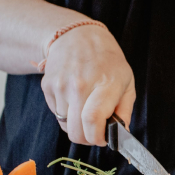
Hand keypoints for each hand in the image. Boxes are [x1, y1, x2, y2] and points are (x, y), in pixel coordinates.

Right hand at [40, 24, 134, 144]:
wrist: (78, 35)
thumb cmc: (107, 61)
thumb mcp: (126, 83)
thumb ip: (125, 112)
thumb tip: (120, 136)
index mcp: (105, 84)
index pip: (94, 121)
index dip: (98, 138)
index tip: (103, 139)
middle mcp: (80, 85)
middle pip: (77, 132)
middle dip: (87, 139)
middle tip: (95, 132)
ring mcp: (61, 86)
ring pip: (66, 126)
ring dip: (77, 125)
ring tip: (85, 108)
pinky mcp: (48, 86)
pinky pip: (57, 114)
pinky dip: (66, 114)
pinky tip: (74, 99)